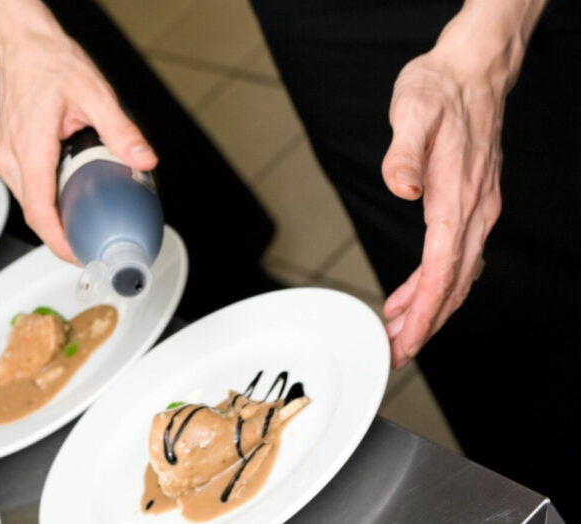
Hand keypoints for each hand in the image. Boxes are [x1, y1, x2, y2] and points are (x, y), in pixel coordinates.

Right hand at [0, 0, 156, 262]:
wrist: (23, 46)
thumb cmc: (49, 63)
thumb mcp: (95, 92)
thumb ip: (120, 129)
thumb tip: (142, 159)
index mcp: (31, 145)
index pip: (40, 210)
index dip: (59, 241)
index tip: (79, 254)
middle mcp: (11, 156)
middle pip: (34, 213)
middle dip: (62, 235)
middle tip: (92, 244)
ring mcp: (4, 156)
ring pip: (28, 203)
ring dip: (54, 217)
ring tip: (84, 222)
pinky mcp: (5, 155)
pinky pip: (25, 189)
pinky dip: (46, 200)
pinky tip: (68, 197)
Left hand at [380, 40, 512, 367]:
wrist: (471, 72)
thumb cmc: (438, 91)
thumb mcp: (412, 112)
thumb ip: (404, 153)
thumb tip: (402, 186)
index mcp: (457, 195)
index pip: (442, 266)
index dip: (424, 308)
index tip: (407, 338)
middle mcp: (474, 209)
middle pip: (452, 282)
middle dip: (425, 323)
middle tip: (396, 354)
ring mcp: (476, 209)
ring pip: (456, 275)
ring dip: (429, 309)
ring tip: (397, 334)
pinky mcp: (470, 204)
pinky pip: (455, 257)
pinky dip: (434, 283)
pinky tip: (411, 294)